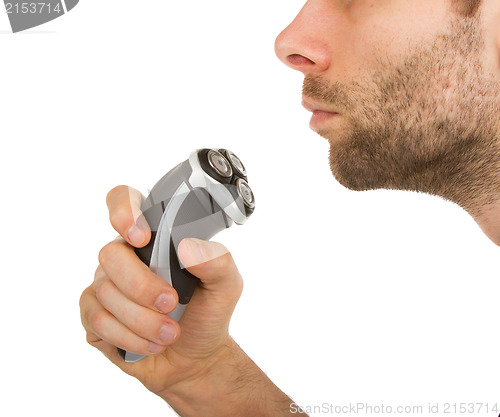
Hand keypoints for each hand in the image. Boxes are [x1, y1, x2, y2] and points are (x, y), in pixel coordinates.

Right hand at [79, 185, 242, 396]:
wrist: (195, 359)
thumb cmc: (207, 313)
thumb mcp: (227, 286)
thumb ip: (217, 261)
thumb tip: (187, 247)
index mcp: (154, 238)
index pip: (124, 202)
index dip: (123, 211)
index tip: (140, 237)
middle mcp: (125, 257)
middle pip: (110, 254)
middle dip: (142, 285)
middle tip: (171, 303)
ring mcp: (106, 286)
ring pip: (106, 293)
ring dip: (142, 319)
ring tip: (170, 332)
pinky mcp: (95, 316)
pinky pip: (97, 320)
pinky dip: (128, 336)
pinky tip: (150, 343)